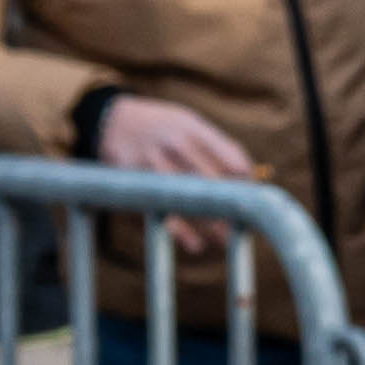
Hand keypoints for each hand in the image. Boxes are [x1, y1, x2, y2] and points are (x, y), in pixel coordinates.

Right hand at [89, 91, 253, 260]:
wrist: (109, 119)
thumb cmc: (161, 126)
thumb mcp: (187, 124)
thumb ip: (215, 146)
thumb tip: (249, 176)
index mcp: (193, 127)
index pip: (231, 155)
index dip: (247, 181)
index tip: (256, 199)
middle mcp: (174, 143)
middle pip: (211, 179)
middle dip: (231, 205)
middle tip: (246, 226)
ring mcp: (151, 161)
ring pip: (186, 197)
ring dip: (209, 222)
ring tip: (226, 240)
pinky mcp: (133, 179)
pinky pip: (159, 208)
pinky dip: (179, 230)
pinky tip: (196, 244)